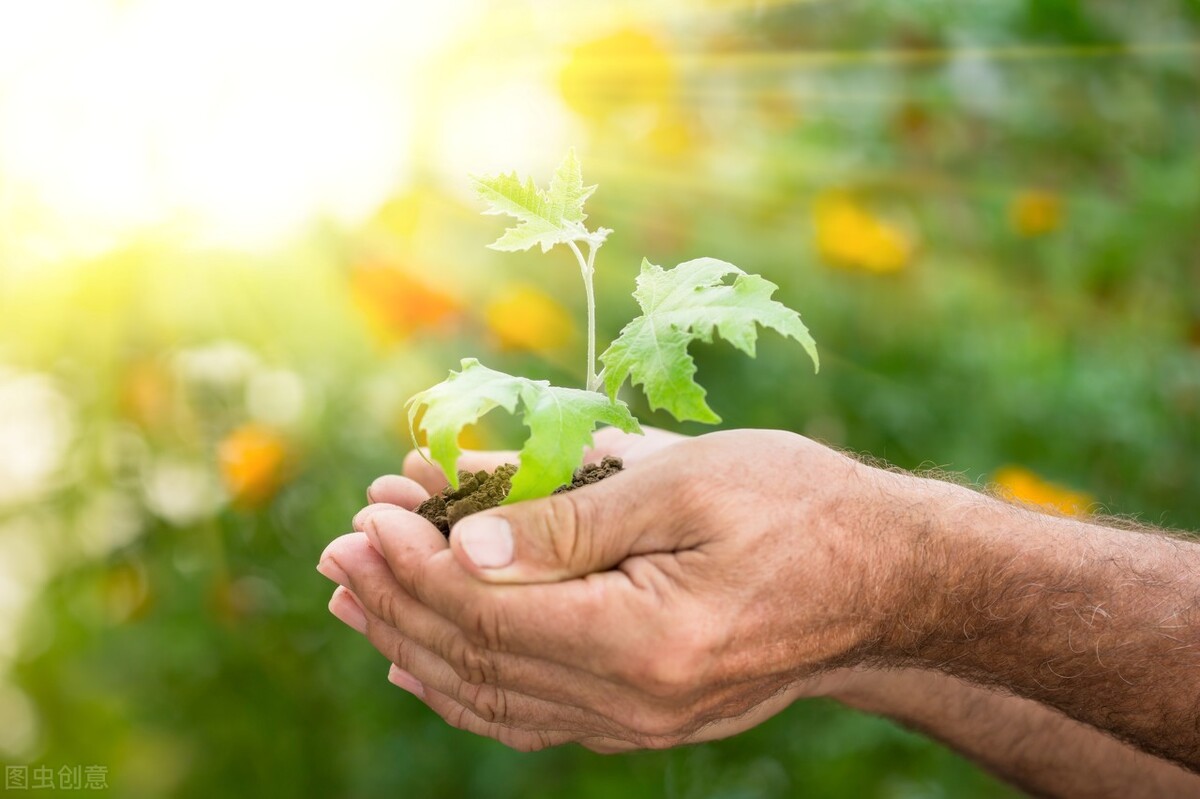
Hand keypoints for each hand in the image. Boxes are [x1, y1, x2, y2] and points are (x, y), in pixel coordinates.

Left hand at [318, 428, 911, 750]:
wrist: (886, 578)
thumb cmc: (796, 506)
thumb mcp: (684, 483)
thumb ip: (570, 517)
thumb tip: (465, 543)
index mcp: (645, 639)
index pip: (490, 612)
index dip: (415, 565)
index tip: (364, 517)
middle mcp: (634, 701)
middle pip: (478, 660)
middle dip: (396, 600)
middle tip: (337, 549)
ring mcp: (639, 720)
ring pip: (493, 696)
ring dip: (413, 642)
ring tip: (353, 597)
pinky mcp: (644, 715)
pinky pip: (530, 714)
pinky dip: (465, 683)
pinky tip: (419, 660)